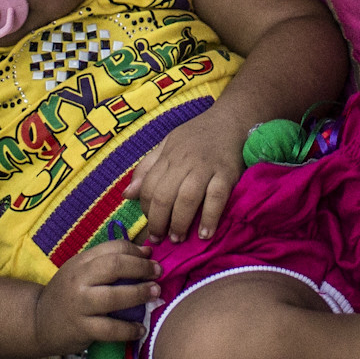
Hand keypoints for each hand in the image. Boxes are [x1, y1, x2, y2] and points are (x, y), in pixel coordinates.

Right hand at [33, 239, 155, 354]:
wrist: (38, 321)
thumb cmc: (67, 294)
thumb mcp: (82, 271)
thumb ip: (110, 261)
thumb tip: (147, 252)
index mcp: (81, 262)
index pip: (113, 248)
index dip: (136, 251)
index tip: (151, 258)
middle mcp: (79, 279)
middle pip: (115, 266)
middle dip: (142, 268)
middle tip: (158, 273)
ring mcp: (80, 304)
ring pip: (114, 296)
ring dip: (140, 294)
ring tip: (155, 294)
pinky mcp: (81, 328)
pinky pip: (111, 328)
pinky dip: (129, 329)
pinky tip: (141, 329)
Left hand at [129, 103, 255, 241]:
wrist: (232, 118)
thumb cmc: (198, 134)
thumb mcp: (167, 144)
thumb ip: (148, 168)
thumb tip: (127, 195)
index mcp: (168, 155)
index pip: (149, 186)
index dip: (146, 209)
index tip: (151, 225)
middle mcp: (184, 161)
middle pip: (165, 195)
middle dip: (159, 222)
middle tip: (159, 239)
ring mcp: (206, 167)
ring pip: (187, 198)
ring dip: (180, 222)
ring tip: (178, 238)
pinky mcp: (227, 173)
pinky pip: (216, 198)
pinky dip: (210, 218)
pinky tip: (205, 234)